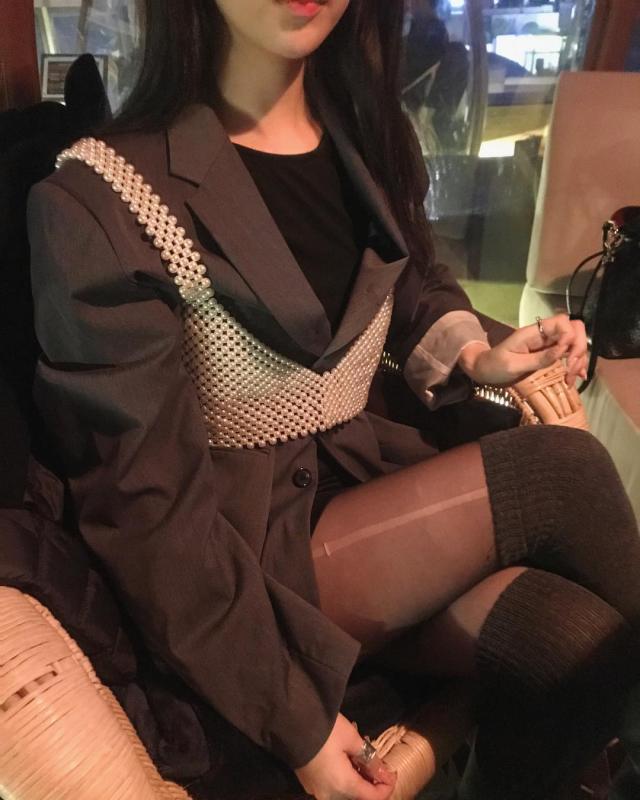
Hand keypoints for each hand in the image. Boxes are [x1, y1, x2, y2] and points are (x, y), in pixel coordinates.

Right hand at [294, 713, 396, 799]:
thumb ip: (370, 759)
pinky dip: (344, 777)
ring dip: (357, 779)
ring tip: (362, 757)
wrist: (290, 722)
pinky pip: (332, 786)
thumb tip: (383, 772)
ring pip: (345, 792)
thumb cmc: (326, 730)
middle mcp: (329, 794)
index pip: (373, 798)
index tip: (392, 771)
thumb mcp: (352, 739)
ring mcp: (316, 790)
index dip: (386, 787)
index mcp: (343, 786)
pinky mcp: (308, 782)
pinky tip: (346, 759)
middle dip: (372, 783)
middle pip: (358, 796)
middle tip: (378, 763)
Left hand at [457, 314, 587, 387]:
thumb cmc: (495, 365)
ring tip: (570, 379)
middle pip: (574, 330)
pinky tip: (574, 378)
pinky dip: (575, 366)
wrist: (485, 371)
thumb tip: (562, 351)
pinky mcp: (550, 356)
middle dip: (578, 348)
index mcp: (533, 332)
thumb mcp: (513, 364)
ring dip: (578, 360)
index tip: (564, 356)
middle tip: (570, 368)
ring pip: (575, 343)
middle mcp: (544, 336)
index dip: (569, 336)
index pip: (562, 322)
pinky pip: (569, 356)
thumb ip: (538, 358)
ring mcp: (549, 345)